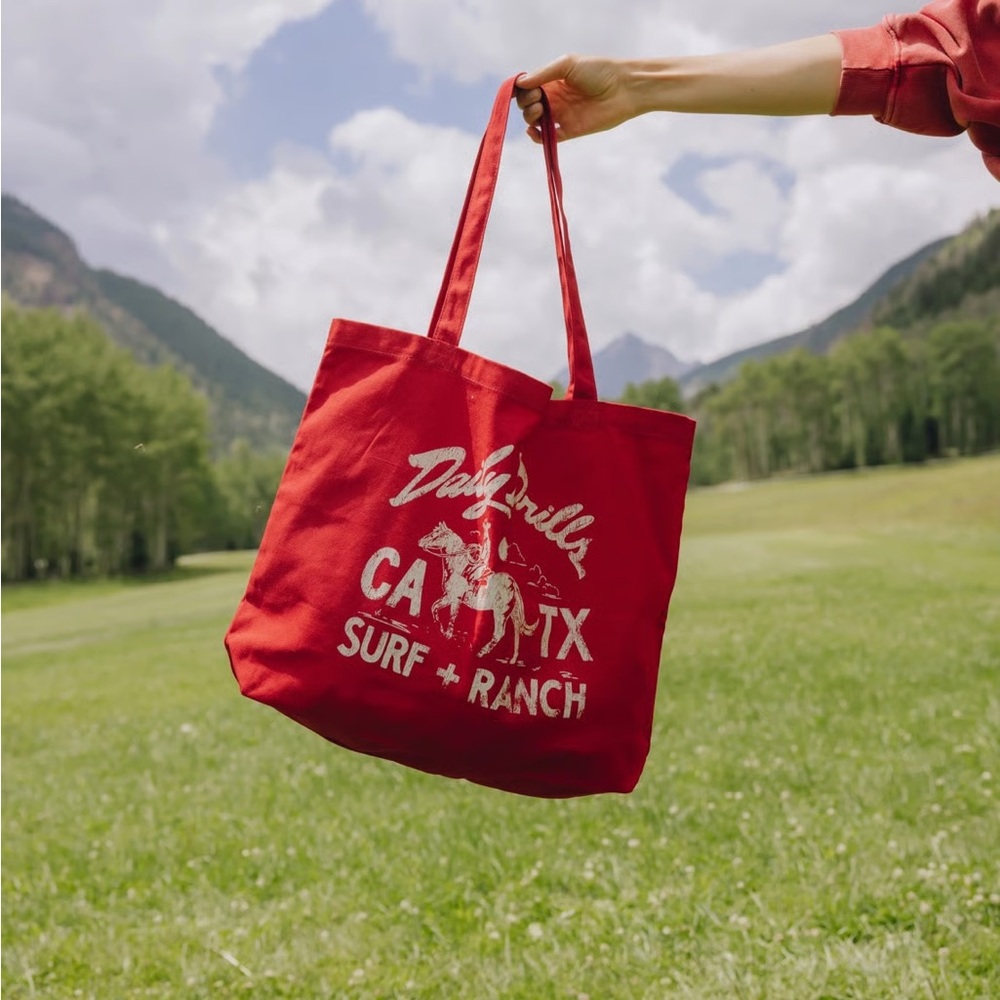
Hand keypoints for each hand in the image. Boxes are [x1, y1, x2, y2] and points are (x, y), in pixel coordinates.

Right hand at [515, 55, 637, 142]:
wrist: (623, 89)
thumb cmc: (598, 71)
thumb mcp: (567, 65)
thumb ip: (543, 74)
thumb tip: (520, 83)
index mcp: (553, 81)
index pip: (528, 88)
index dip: (522, 90)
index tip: (527, 88)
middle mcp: (555, 98)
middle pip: (528, 105)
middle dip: (526, 103)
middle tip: (537, 99)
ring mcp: (562, 115)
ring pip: (535, 121)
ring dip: (530, 117)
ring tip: (540, 110)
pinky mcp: (570, 131)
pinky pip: (547, 138)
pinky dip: (537, 137)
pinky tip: (534, 131)